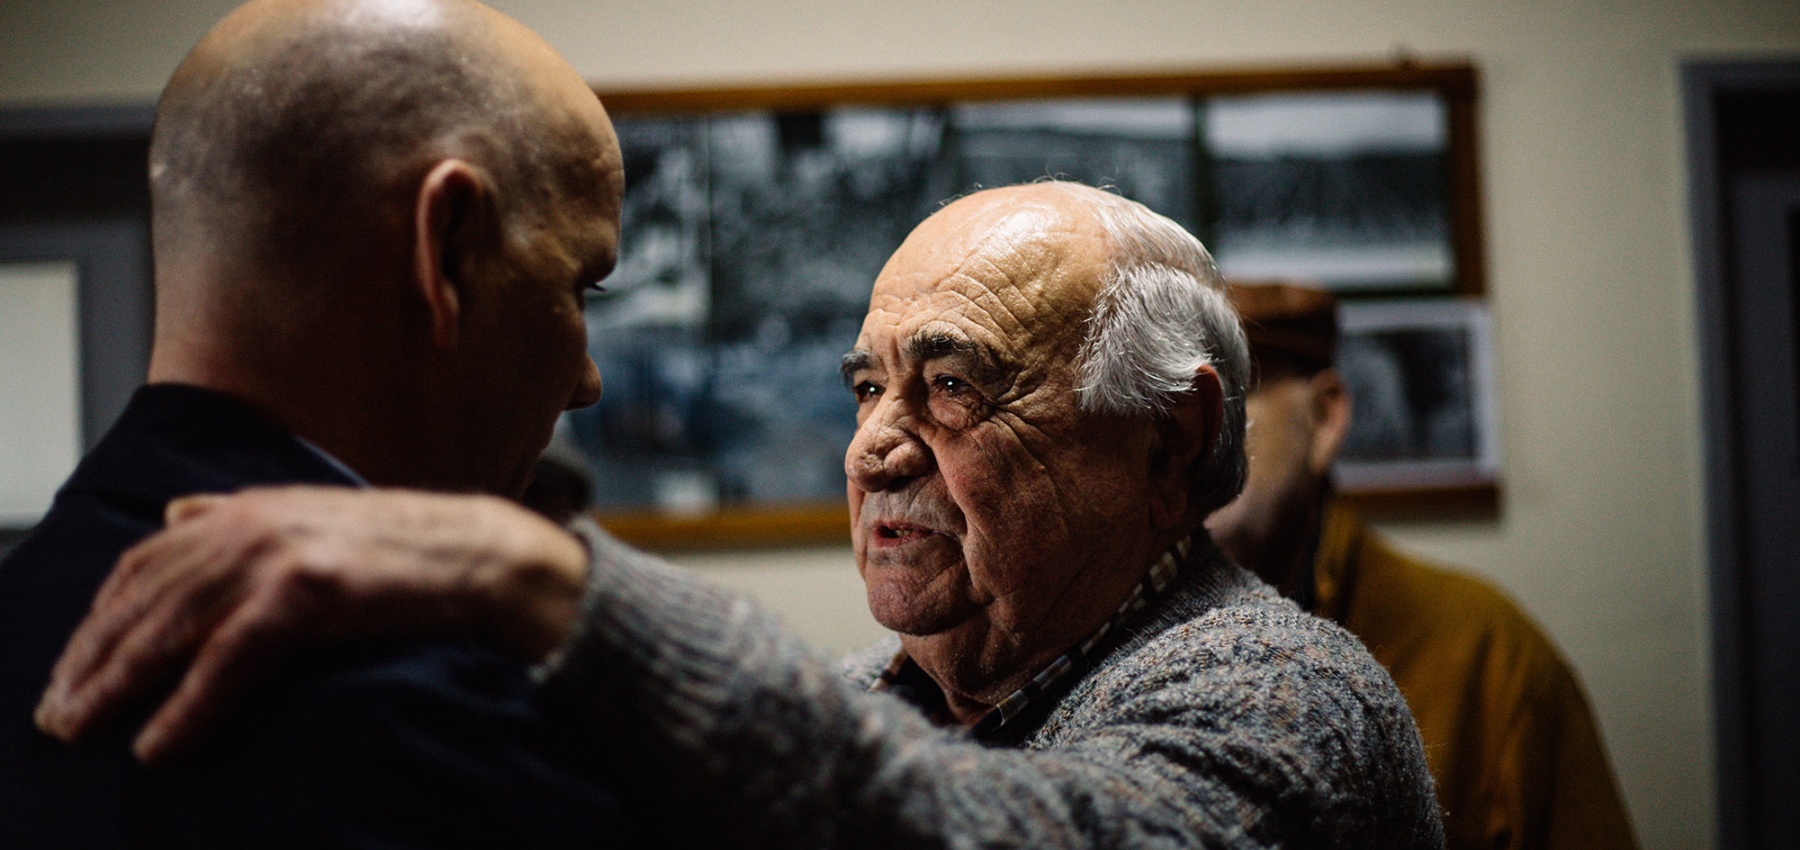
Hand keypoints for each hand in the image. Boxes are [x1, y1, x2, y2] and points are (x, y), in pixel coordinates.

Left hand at [34, 486, 589, 762]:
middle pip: (143, 596)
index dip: (101, 615)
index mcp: (247, 506)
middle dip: (91, 657)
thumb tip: (173, 517)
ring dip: (117, 684)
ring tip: (85, 727)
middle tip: (59, 712)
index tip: (73, 664)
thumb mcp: (312, 517)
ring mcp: (278, 554)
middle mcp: (250, 523)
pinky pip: (226, 660)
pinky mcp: (307, 592)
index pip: (144, 561)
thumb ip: (239, 516)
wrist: (480, 553)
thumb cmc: (405, 548)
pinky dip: (186, 705)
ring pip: (170, 628)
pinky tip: (160, 742)